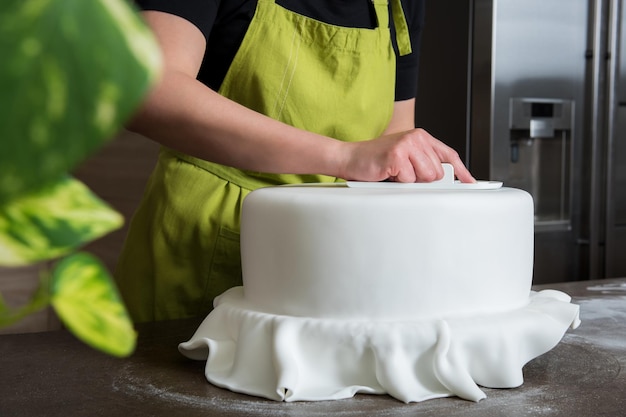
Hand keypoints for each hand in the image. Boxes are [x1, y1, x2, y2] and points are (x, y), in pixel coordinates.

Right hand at [339, 128, 474, 182]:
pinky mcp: (397, 155)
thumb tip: (443, 180)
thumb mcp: (404, 158)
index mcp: (420, 137)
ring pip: (426, 177)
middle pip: (438, 172)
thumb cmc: (376, 162)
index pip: (448, 155)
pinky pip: (409, 180)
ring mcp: (407, 145)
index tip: (471, 182)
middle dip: (422, 180)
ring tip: (395, 173)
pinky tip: (388, 173)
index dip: (461, 170)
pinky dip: (397, 182)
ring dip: (410, 181)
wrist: (350, 158)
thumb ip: (423, 163)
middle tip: (403, 174)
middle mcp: (416, 137)